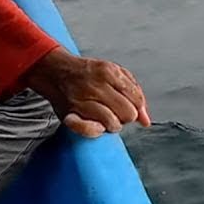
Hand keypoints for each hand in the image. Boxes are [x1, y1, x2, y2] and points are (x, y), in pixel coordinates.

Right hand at [24, 48, 150, 138]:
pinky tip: (97, 126)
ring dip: (112, 124)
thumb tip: (146, 120)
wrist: (57, 71)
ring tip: (105, 117)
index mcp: (109, 72)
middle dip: (125, 115)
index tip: (127, 105)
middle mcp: (96, 86)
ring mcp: (82, 101)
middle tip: (115, 110)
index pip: (137, 100)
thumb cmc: (89, 74)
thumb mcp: (116, 73)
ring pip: (114, 124)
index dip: (136, 107)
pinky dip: (96, 131)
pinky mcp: (71, 115)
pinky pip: (90, 131)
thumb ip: (135, 93)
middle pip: (128, 114)